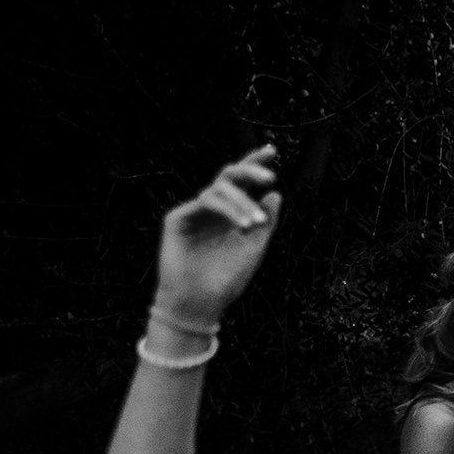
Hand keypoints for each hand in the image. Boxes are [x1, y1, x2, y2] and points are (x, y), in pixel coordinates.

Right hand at [155, 146, 282, 325]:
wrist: (201, 303)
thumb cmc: (227, 279)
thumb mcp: (254, 248)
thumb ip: (265, 221)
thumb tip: (275, 193)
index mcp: (231, 214)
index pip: (243, 183)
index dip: (254, 164)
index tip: (272, 150)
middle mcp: (213, 210)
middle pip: (229, 177)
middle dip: (250, 170)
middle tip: (270, 176)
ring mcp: (194, 212)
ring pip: (219, 189)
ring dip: (242, 202)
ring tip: (256, 223)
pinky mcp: (178, 218)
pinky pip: (205, 202)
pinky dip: (227, 209)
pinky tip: (243, 224)